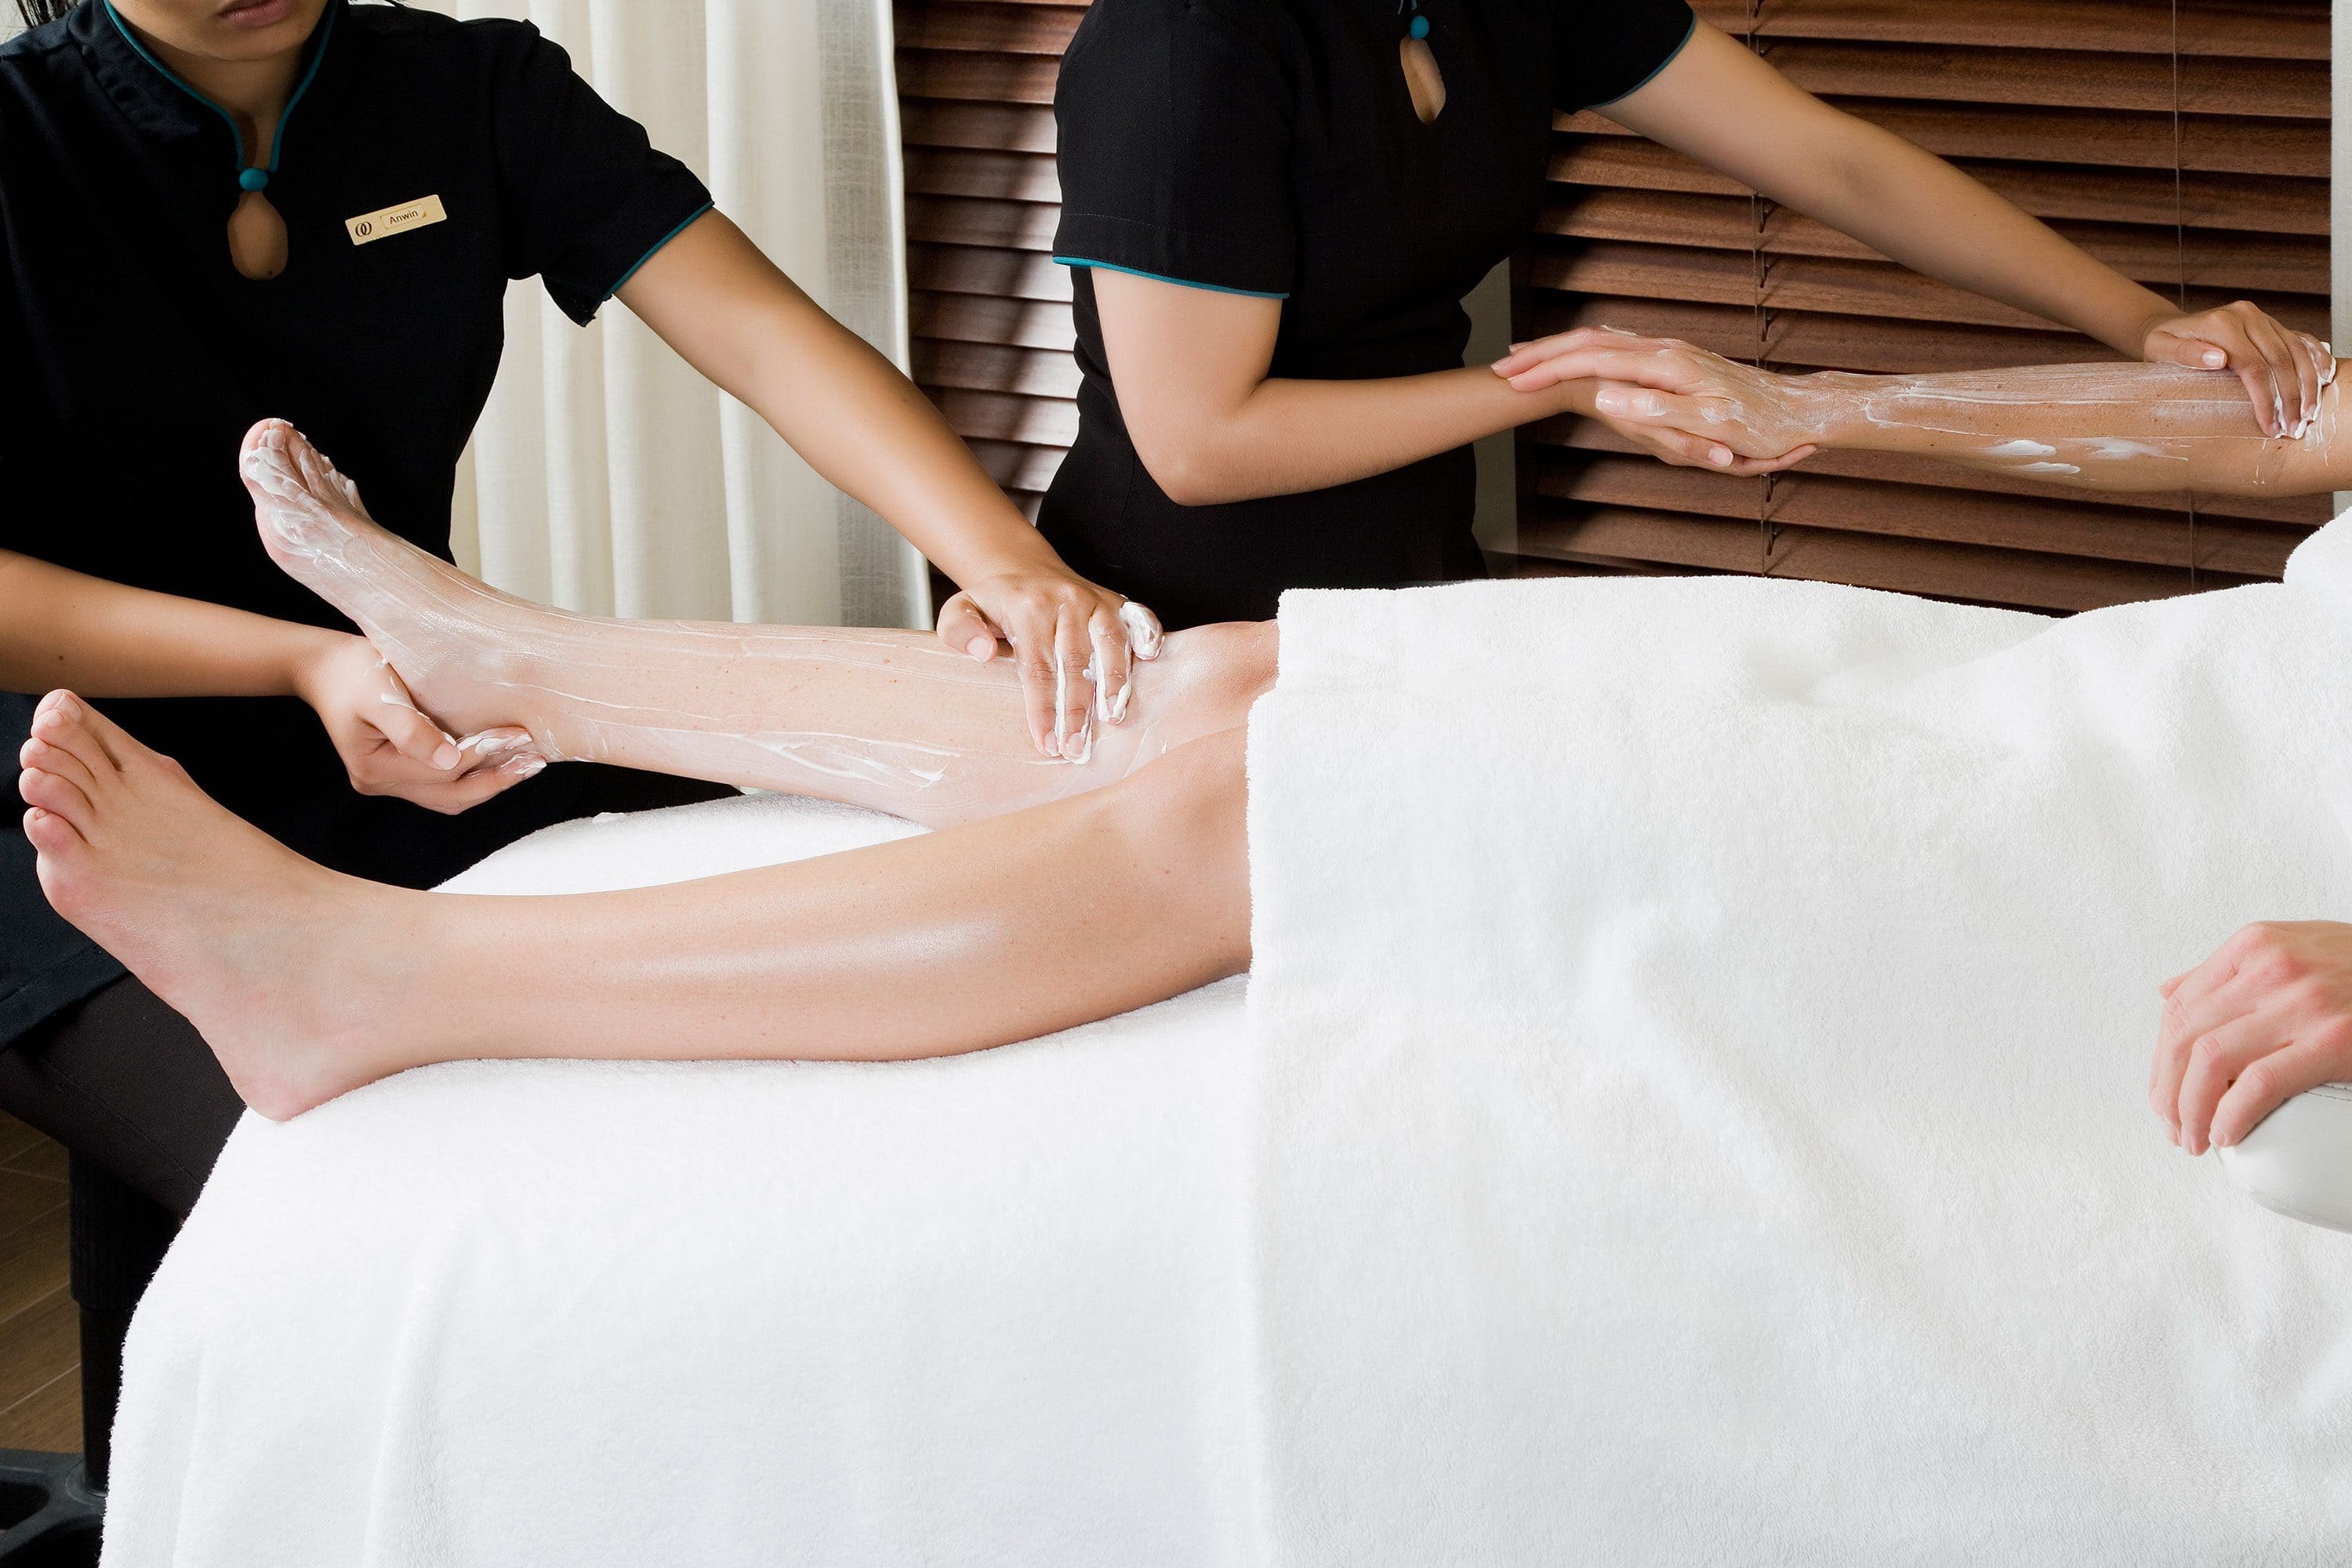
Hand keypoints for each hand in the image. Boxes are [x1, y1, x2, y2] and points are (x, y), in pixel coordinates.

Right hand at [291, 631, 542, 813]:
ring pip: (450, 797)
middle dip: (497, 780)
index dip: (484, 756)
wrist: (325, 666)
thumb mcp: (379, 696)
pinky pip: (443, 785)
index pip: (443, 773)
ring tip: (526, 765)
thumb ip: (412, 730)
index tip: (518, 736)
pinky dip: (474, 776)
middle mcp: (380, 783)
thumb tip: (450, 762)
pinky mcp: (400, 771)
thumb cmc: (352, 672)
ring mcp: (389, 782)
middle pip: (450, 796)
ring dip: (489, 783)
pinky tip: (500, 761)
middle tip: (535, 761)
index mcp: (373, 768)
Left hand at [935, 565, 1164, 759]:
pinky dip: (1149, 636)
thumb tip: (984, 654)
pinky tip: (1152, 660)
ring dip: (1115, 683)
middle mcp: (1066, 602)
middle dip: (1077, 711)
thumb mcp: (961, 610)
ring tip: (1115, 719)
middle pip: (1075, 663)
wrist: (1022, 569)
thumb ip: (961, 630)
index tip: (1047, 744)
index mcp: (1029, 608)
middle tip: (1076, 748)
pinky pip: (1139, 617)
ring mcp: (1095, 600)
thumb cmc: (993, 602)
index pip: (1038, 668)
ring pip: (1110, 644)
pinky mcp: (1116, 602)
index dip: (1043, 710)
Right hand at [1491, 328, 1818, 473]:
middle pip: (1585, 341)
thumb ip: (1653, 410)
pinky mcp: (1669, 359)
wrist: (1794, 408)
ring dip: (1556, 350)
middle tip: (1500, 369)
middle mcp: (1659, 350)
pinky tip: (1567, 354)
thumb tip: (1604, 395)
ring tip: (1518, 360)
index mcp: (1662, 364)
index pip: (1588, 359)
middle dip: (1540, 354)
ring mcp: (1664, 351)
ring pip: (1597, 340)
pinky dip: (1581, 350)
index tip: (1510, 381)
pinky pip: (1611, 347)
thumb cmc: (1753, 423)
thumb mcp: (1704, 424)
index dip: (1545, 369)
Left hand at [2139, 302, 2333, 439]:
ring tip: (2309, 414)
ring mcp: (2263, 319)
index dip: (2266, 399)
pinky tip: (2325, 378)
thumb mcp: (2160, 349)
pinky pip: (2301, 340)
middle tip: (2294, 427)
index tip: (2271, 426)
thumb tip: (2218, 359)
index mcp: (2223, 324)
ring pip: (2296, 352)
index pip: (2254, 367)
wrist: (2168, 327)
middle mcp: (2248, 316)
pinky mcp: (2271, 324)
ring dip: (2307, 384)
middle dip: (2291, 397)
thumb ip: (2186, 354)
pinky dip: (2316, 358)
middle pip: (2280, 360)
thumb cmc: (2163, 344)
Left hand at [2149, 921, 2351, 1154]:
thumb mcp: (2293, 949)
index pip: (2180, 1007)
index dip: (2162, 1060)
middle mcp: (2269, 966)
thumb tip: (2168, 992)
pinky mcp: (2334, 1038)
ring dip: (2191, 1109)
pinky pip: (2258, 1082)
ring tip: (2195, 1139)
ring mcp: (2302, 1001)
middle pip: (2186, 1035)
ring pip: (2210, 1060)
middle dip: (2168, 1090)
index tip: (2163, 1094)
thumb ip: (2231, 971)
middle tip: (2174, 1128)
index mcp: (2253, 944)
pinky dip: (2231, 1114)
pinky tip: (2226, 1134)